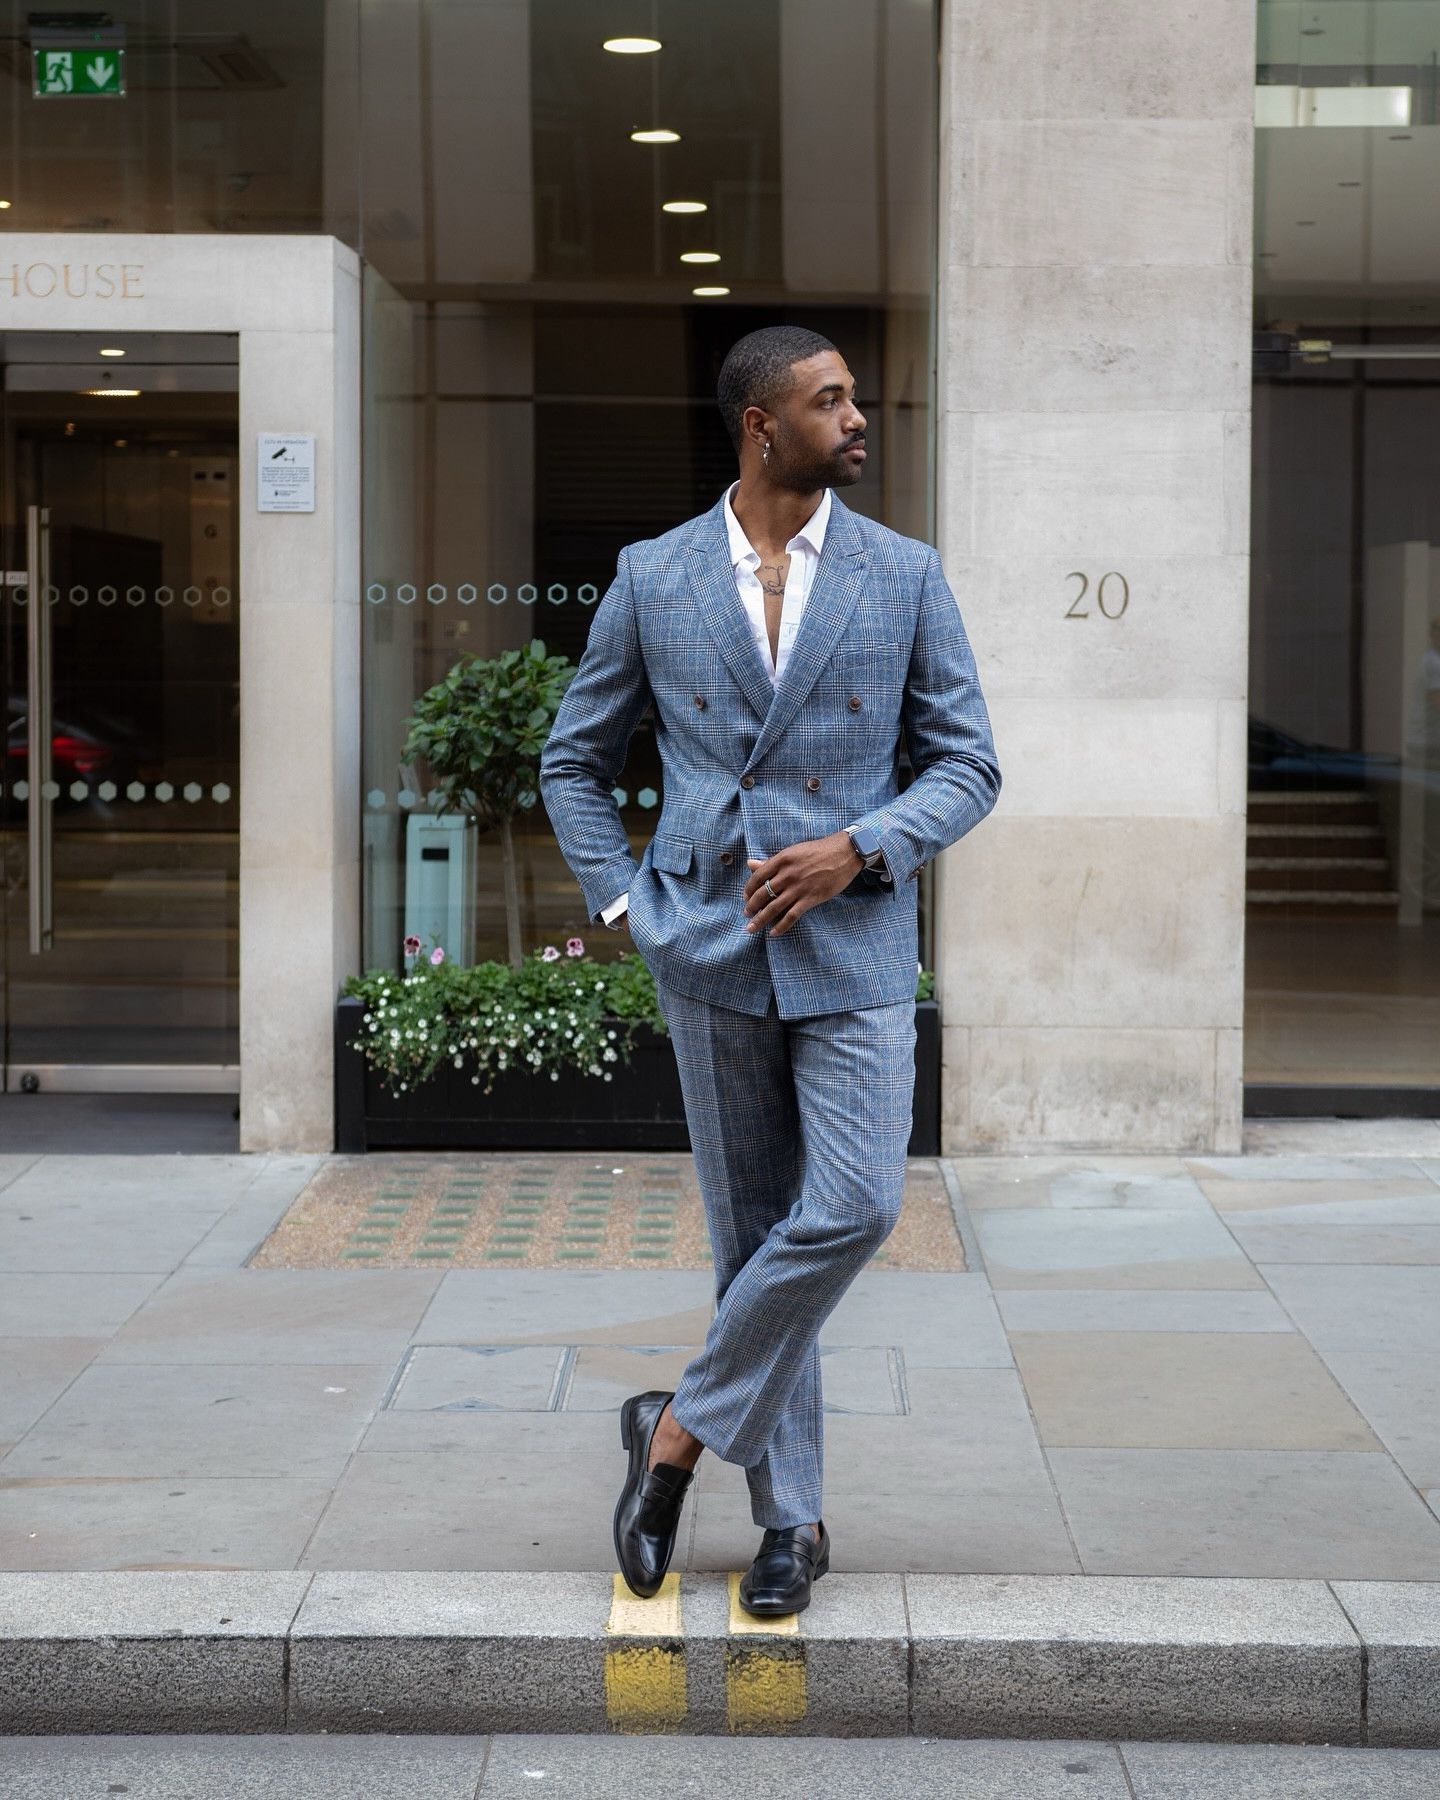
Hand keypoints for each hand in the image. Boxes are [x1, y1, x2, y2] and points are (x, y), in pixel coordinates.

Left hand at [744, 831, 862, 936]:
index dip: (748, 889)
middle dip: (751, 907)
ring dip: (760, 920)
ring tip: (752, 927)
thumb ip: (771, 861)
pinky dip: (781, 926)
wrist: (844, 853)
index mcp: (781, 860)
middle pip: (763, 894)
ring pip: (774, 907)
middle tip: (746, 914)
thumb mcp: (792, 852)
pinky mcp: (811, 898)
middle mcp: (787, 874)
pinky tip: (773, 932)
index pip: (757, 877)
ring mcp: (799, 888)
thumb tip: (750, 863)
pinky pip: (791, 915)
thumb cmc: (817, 851)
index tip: (745, 897)